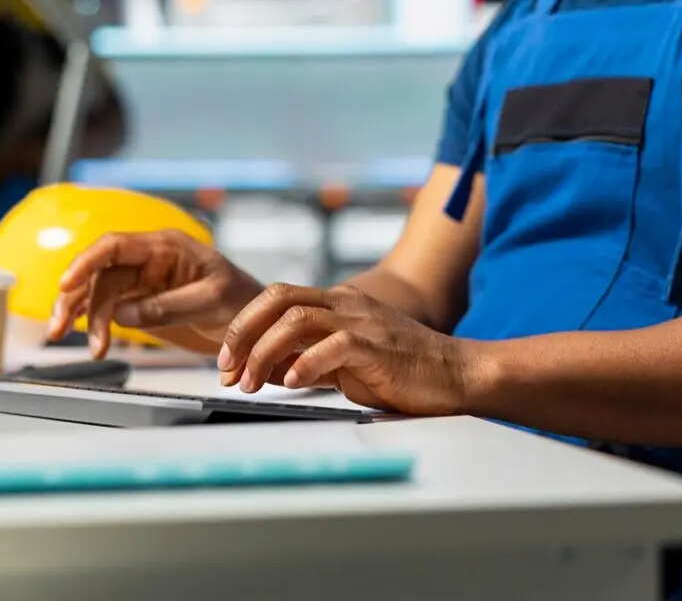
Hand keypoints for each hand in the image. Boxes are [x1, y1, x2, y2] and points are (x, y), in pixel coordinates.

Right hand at [49, 230, 262, 357]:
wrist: (255, 322)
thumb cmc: (242, 300)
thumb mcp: (212, 301)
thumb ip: (168, 306)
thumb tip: (122, 313)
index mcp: (166, 247)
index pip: (116, 246)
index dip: (86, 261)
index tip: (67, 284)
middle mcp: (147, 260)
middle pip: (100, 274)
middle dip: (81, 301)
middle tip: (75, 334)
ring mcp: (140, 282)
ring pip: (95, 291)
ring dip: (77, 312)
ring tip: (67, 338)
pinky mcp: (138, 304)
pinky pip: (104, 307)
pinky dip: (89, 320)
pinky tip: (81, 334)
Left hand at [220, 284, 482, 416]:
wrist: (455, 374)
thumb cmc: (402, 371)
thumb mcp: (346, 361)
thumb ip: (310, 356)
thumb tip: (265, 367)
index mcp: (339, 303)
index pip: (278, 297)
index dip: (244, 325)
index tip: (226, 361)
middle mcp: (347, 304)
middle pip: (279, 297)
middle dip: (243, 331)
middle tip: (226, 368)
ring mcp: (363, 321)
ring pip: (297, 318)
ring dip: (264, 352)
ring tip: (250, 384)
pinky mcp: (377, 346)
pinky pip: (332, 345)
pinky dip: (304, 364)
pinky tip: (290, 384)